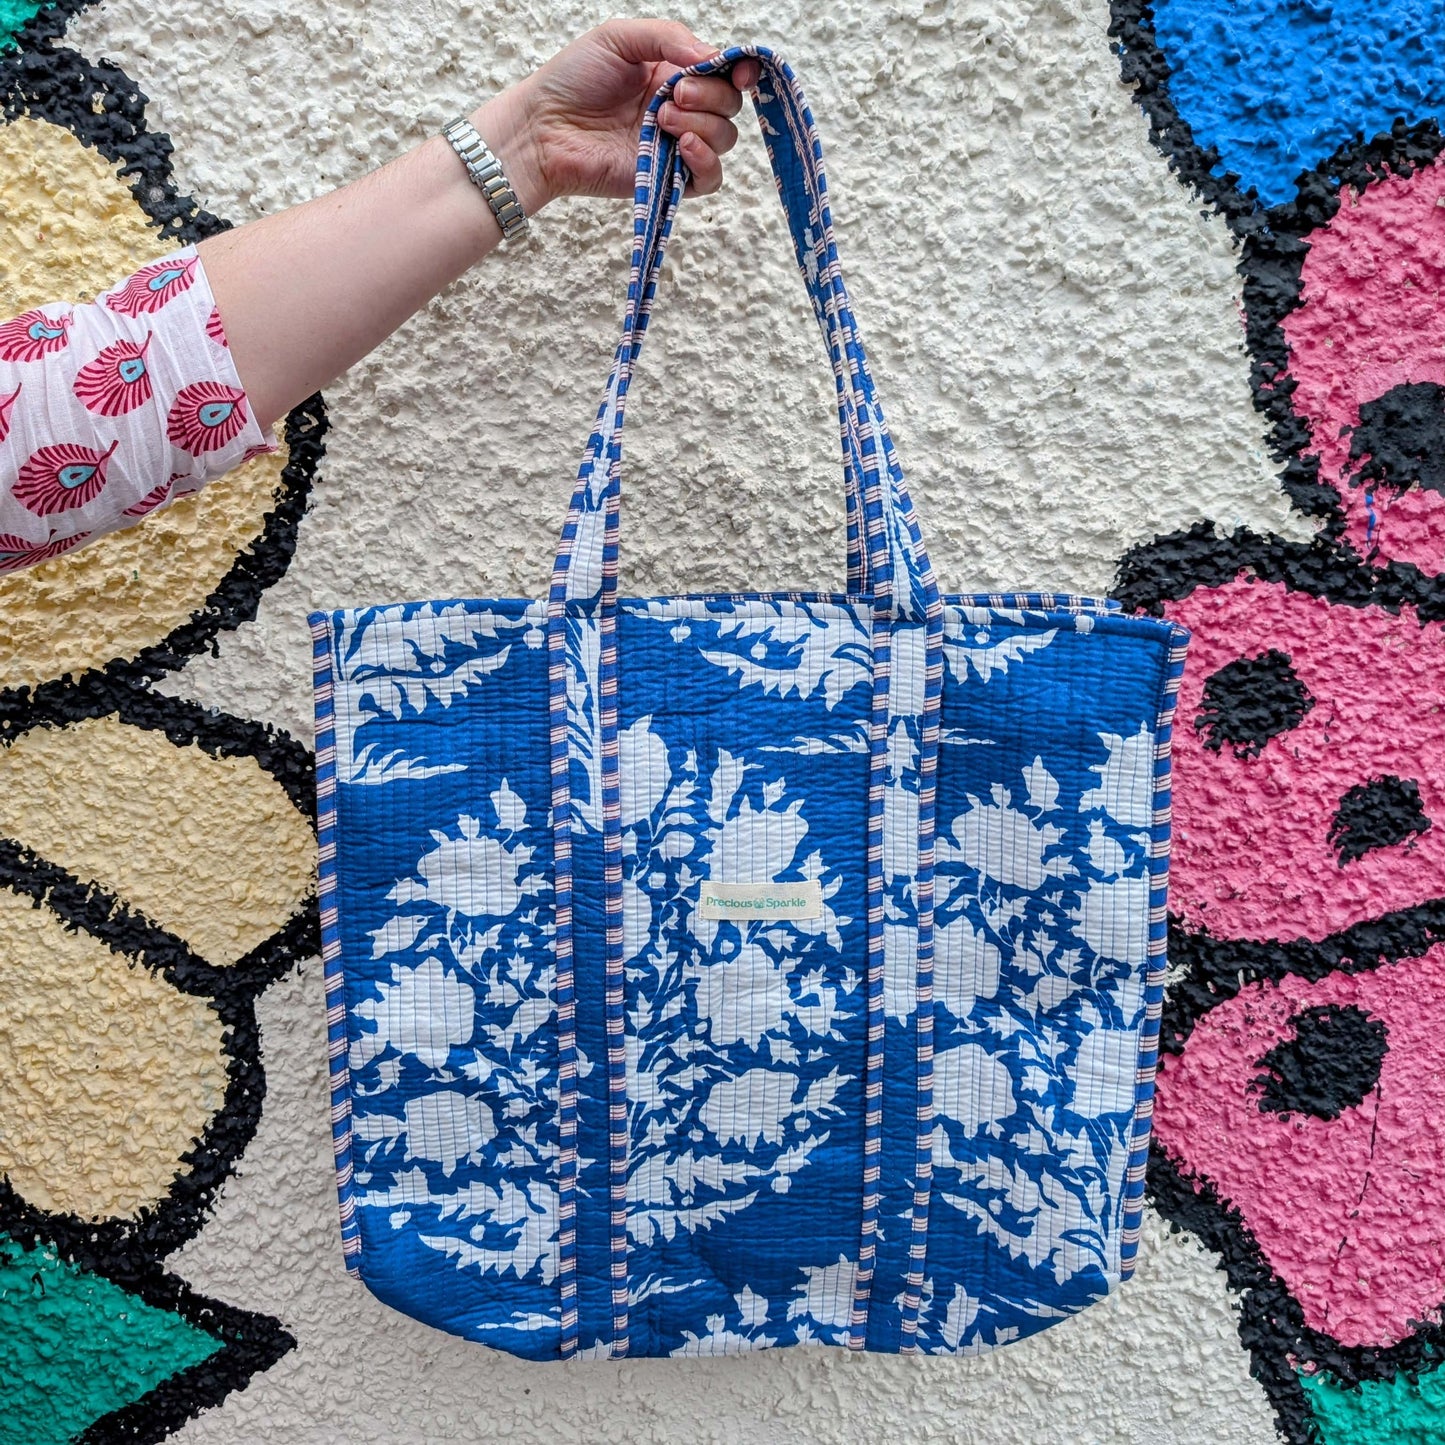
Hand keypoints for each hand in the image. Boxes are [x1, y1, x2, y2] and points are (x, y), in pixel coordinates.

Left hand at [480, 20, 761, 212]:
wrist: (544, 129)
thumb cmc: (572, 80)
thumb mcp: (619, 38)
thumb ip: (669, 37)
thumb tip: (711, 56)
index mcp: (673, 74)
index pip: (724, 74)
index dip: (739, 71)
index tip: (739, 71)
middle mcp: (680, 110)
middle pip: (729, 106)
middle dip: (711, 96)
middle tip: (672, 95)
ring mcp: (676, 146)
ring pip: (724, 139)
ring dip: (702, 125)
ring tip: (661, 120)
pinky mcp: (669, 180)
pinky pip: (710, 178)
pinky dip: (706, 160)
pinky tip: (683, 147)